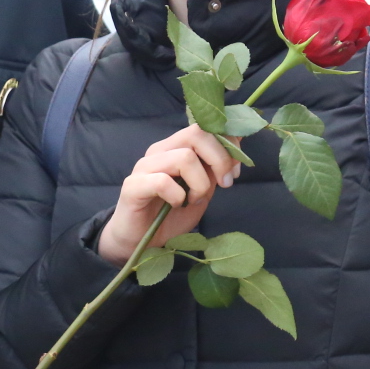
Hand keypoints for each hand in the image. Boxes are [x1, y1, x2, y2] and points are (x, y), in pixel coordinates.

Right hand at [96, 125, 238, 266]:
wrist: (141, 241)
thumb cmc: (171, 215)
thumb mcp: (203, 190)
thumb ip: (215, 168)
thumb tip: (236, 143)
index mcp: (175, 148)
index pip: (204, 127)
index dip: (227, 144)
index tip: (235, 171)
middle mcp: (159, 151)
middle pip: (196, 134)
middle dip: (220, 159)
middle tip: (224, 184)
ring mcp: (144, 167)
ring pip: (184, 158)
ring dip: (200, 183)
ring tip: (194, 200)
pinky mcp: (133, 186)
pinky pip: (163, 182)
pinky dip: (178, 196)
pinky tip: (177, 205)